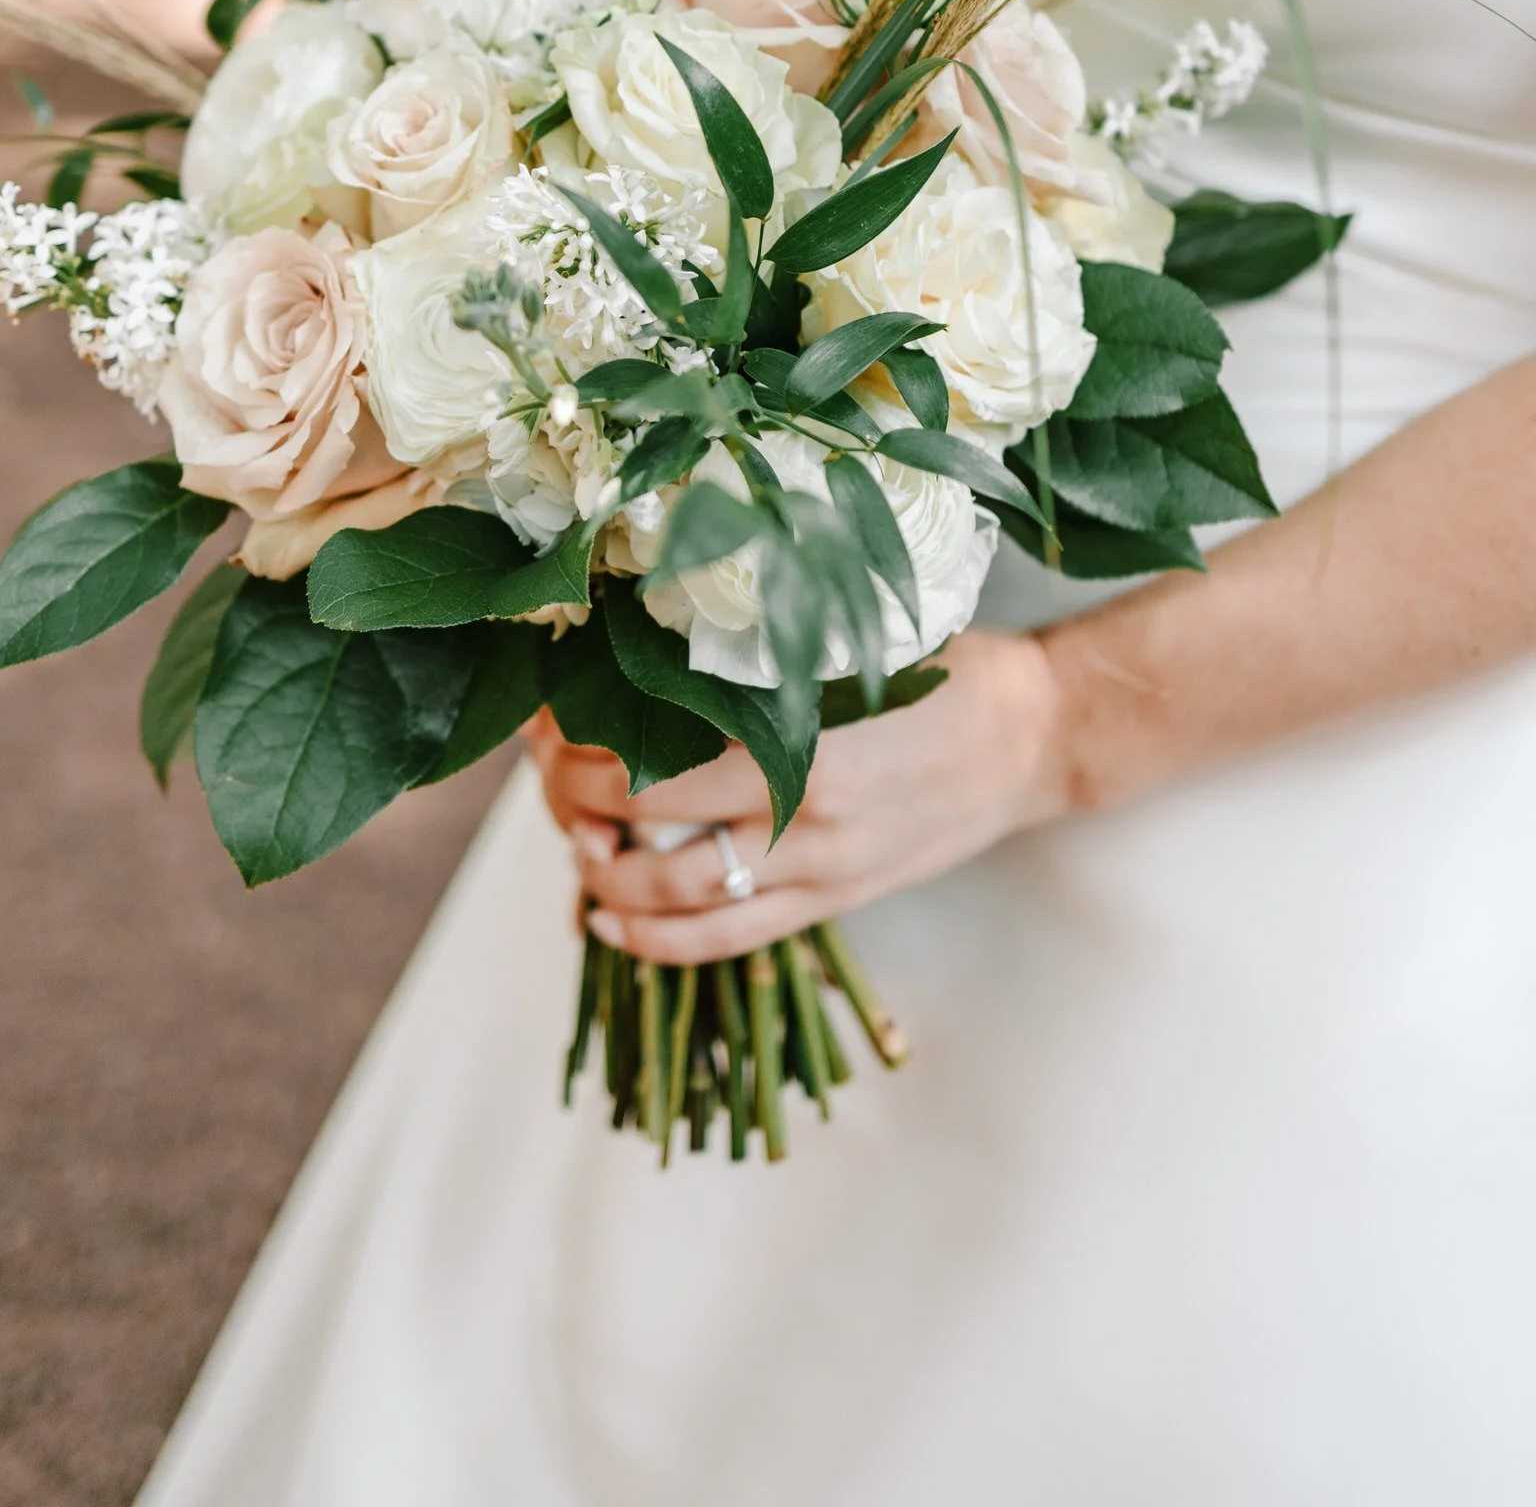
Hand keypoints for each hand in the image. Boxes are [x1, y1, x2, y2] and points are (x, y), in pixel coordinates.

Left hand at [525, 628, 1068, 964]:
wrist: (1034, 738)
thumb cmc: (948, 670)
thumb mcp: (853, 641)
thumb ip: (766, 656)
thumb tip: (653, 635)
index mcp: (803, 751)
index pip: (652, 771)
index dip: (581, 754)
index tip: (546, 720)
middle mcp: (803, 826)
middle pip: (645, 839)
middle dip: (571, 810)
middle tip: (542, 770)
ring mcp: (818, 876)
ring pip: (676, 907)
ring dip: (602, 880)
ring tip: (567, 841)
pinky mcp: (833, 904)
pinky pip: (727, 942)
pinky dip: (655, 942)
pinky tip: (608, 919)